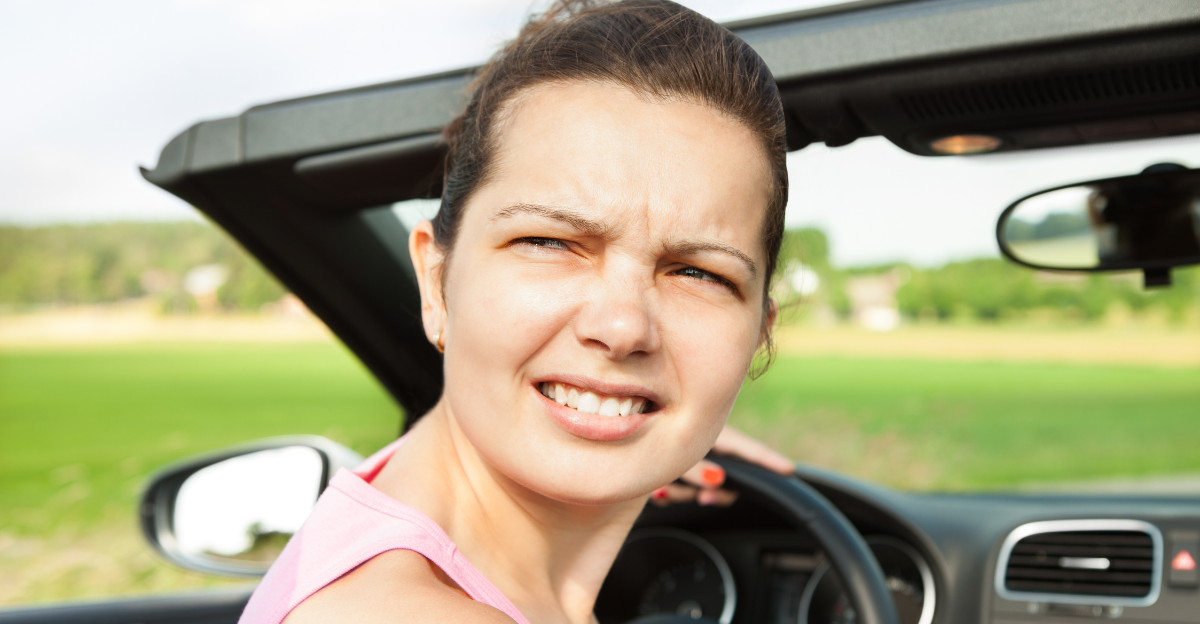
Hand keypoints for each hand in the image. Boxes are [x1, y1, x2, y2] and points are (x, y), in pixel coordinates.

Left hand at [650, 425, 793, 506]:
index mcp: (704, 428)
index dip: (767, 459)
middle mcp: (696, 438)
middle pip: (724, 471)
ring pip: (699, 482)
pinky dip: (672, 492)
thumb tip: (718, 480)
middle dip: (715, 491)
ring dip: (686, 493)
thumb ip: (694, 467)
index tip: (786, 469)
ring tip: (665, 491)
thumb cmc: (636, 430)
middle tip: (705, 498)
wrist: (605, 428)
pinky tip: (658, 492)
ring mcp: (681, 450)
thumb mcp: (668, 451)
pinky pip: (679, 484)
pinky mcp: (665, 460)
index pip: (745, 446)